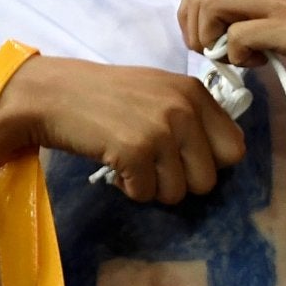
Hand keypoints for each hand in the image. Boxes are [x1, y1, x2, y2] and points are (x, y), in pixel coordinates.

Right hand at [0, 55, 244, 203]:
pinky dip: (129, 188)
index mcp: (196, 93)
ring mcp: (160, 130)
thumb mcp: (160, 92)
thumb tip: (224, 157)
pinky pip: (146, 193)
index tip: (183, 159)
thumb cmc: (105, 96)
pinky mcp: (134, 151)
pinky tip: (115, 167)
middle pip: (209, 179)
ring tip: (132, 163)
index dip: (209, 163)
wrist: (51, 93)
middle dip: (180, 182)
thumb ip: (193, 116)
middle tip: (153, 167)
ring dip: (153, 187)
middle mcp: (184, 109)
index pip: (234, 149)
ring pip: (178, 192)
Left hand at [177, 0, 285, 101]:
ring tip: (230, 57)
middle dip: (191, 22)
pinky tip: (257, 63)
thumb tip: (232, 28)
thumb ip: (269, 6)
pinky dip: (235, 54)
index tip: (209, 35)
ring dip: (207, 36)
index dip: (194, 7)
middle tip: (209, 50)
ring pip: (210, 2)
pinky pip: (237, 35)